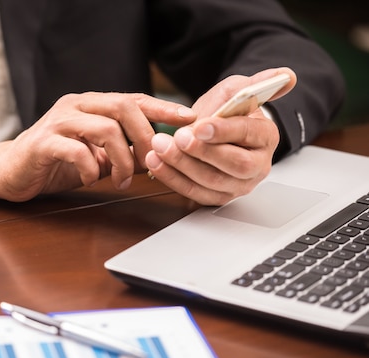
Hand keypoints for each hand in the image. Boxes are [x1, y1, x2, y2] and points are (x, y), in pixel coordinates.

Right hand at [0, 92, 195, 200]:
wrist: (10, 172)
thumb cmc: (55, 163)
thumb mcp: (97, 157)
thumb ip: (124, 153)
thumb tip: (159, 156)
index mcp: (90, 105)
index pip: (134, 99)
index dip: (163, 109)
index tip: (188, 120)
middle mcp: (75, 106)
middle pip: (123, 107)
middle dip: (145, 136)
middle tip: (151, 162)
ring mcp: (58, 122)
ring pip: (105, 128)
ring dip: (121, 159)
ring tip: (121, 180)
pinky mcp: (43, 143)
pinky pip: (77, 150)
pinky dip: (92, 168)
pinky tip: (92, 179)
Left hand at [145, 67, 296, 205]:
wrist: (211, 132)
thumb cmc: (227, 112)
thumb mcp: (238, 90)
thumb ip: (258, 82)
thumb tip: (287, 75)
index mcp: (266, 137)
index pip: (249, 135)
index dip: (224, 131)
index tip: (200, 126)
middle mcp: (257, 166)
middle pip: (234, 165)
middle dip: (202, 152)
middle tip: (177, 138)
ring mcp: (237, 185)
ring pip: (211, 181)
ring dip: (181, 165)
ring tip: (159, 146)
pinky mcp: (216, 197)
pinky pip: (194, 192)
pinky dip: (172, 178)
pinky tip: (156, 162)